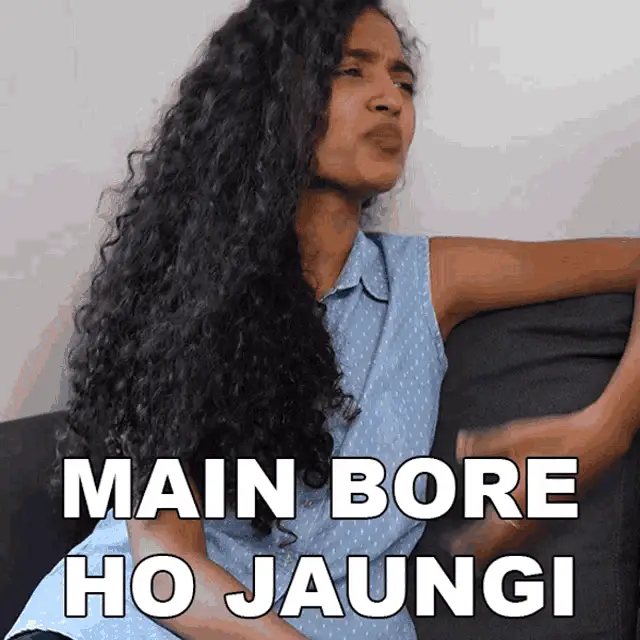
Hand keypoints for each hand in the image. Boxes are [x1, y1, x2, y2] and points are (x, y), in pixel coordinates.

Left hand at [448, 404, 632, 564]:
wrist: (596, 440)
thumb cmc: (555, 437)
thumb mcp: (513, 437)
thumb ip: (483, 446)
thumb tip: (460, 450)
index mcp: (519, 497)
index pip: (489, 529)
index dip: (472, 541)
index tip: (456, 547)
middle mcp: (533, 511)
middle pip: (503, 541)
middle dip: (482, 550)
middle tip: (463, 556)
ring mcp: (547, 512)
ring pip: (520, 540)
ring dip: (499, 548)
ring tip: (483, 556)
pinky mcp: (555, 507)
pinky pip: (533, 532)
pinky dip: (519, 541)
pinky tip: (514, 537)